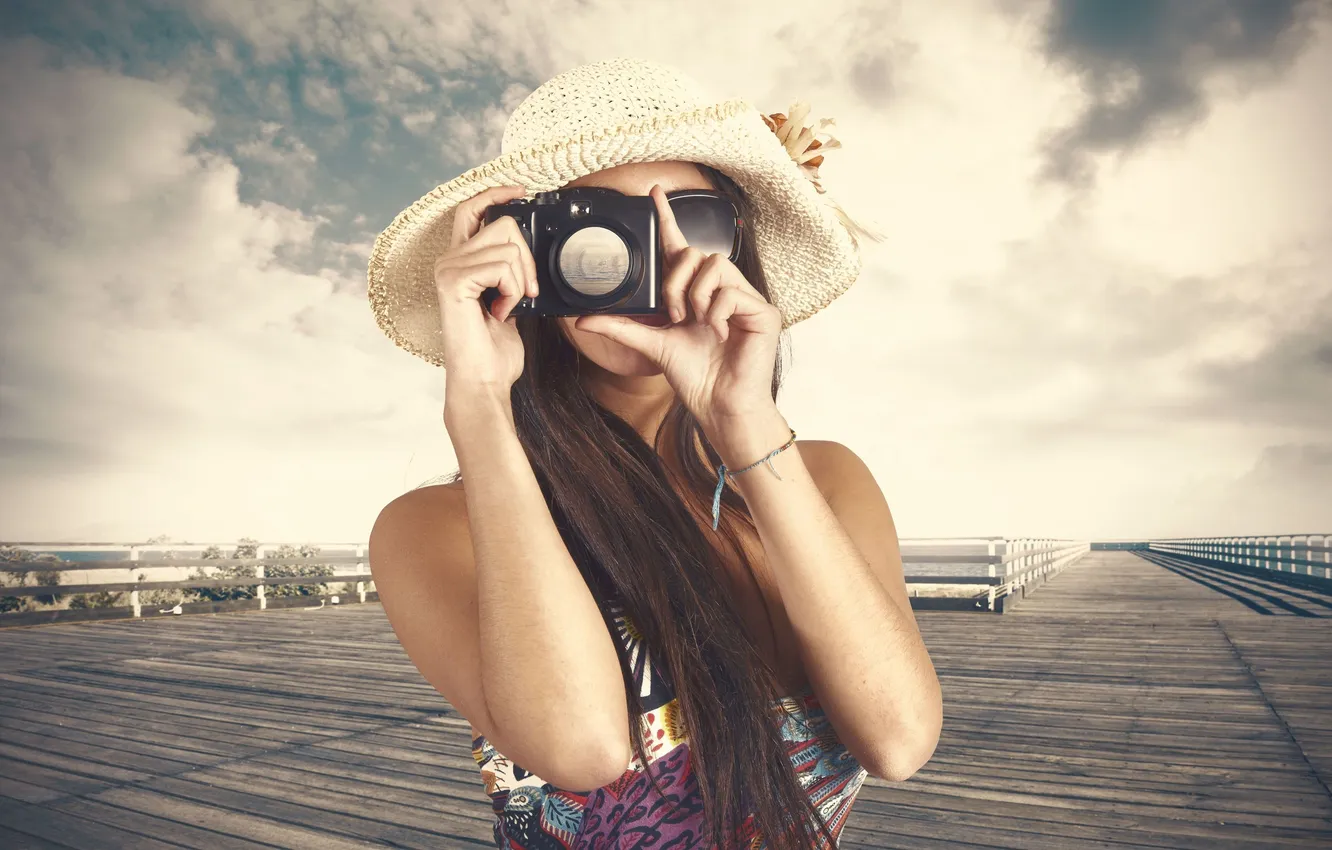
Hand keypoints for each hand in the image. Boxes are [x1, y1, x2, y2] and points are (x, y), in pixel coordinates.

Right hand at [434, 185, 539, 396]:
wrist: (484, 382)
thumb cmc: (495, 351)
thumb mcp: (509, 301)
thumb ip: (511, 272)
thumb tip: (529, 250)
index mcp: (460, 261)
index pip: (472, 210)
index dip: (495, 194)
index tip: (521, 191)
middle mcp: (448, 260)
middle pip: (502, 224)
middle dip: (528, 258)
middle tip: (525, 292)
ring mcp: (447, 269)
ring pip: (508, 247)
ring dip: (521, 281)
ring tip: (507, 308)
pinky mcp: (453, 281)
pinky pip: (502, 266)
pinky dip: (513, 291)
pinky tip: (500, 313)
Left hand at [573, 184, 781, 428]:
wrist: (720, 405)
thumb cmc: (695, 376)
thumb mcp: (652, 345)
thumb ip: (621, 327)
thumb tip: (583, 319)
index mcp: (694, 293)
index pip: (679, 247)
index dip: (667, 219)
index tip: (654, 193)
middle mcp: (719, 290)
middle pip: (694, 252)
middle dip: (675, 282)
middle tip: (675, 314)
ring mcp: (743, 299)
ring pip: (714, 264)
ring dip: (696, 294)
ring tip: (696, 323)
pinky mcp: (762, 311)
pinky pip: (732, 290)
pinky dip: (717, 312)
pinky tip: (718, 333)